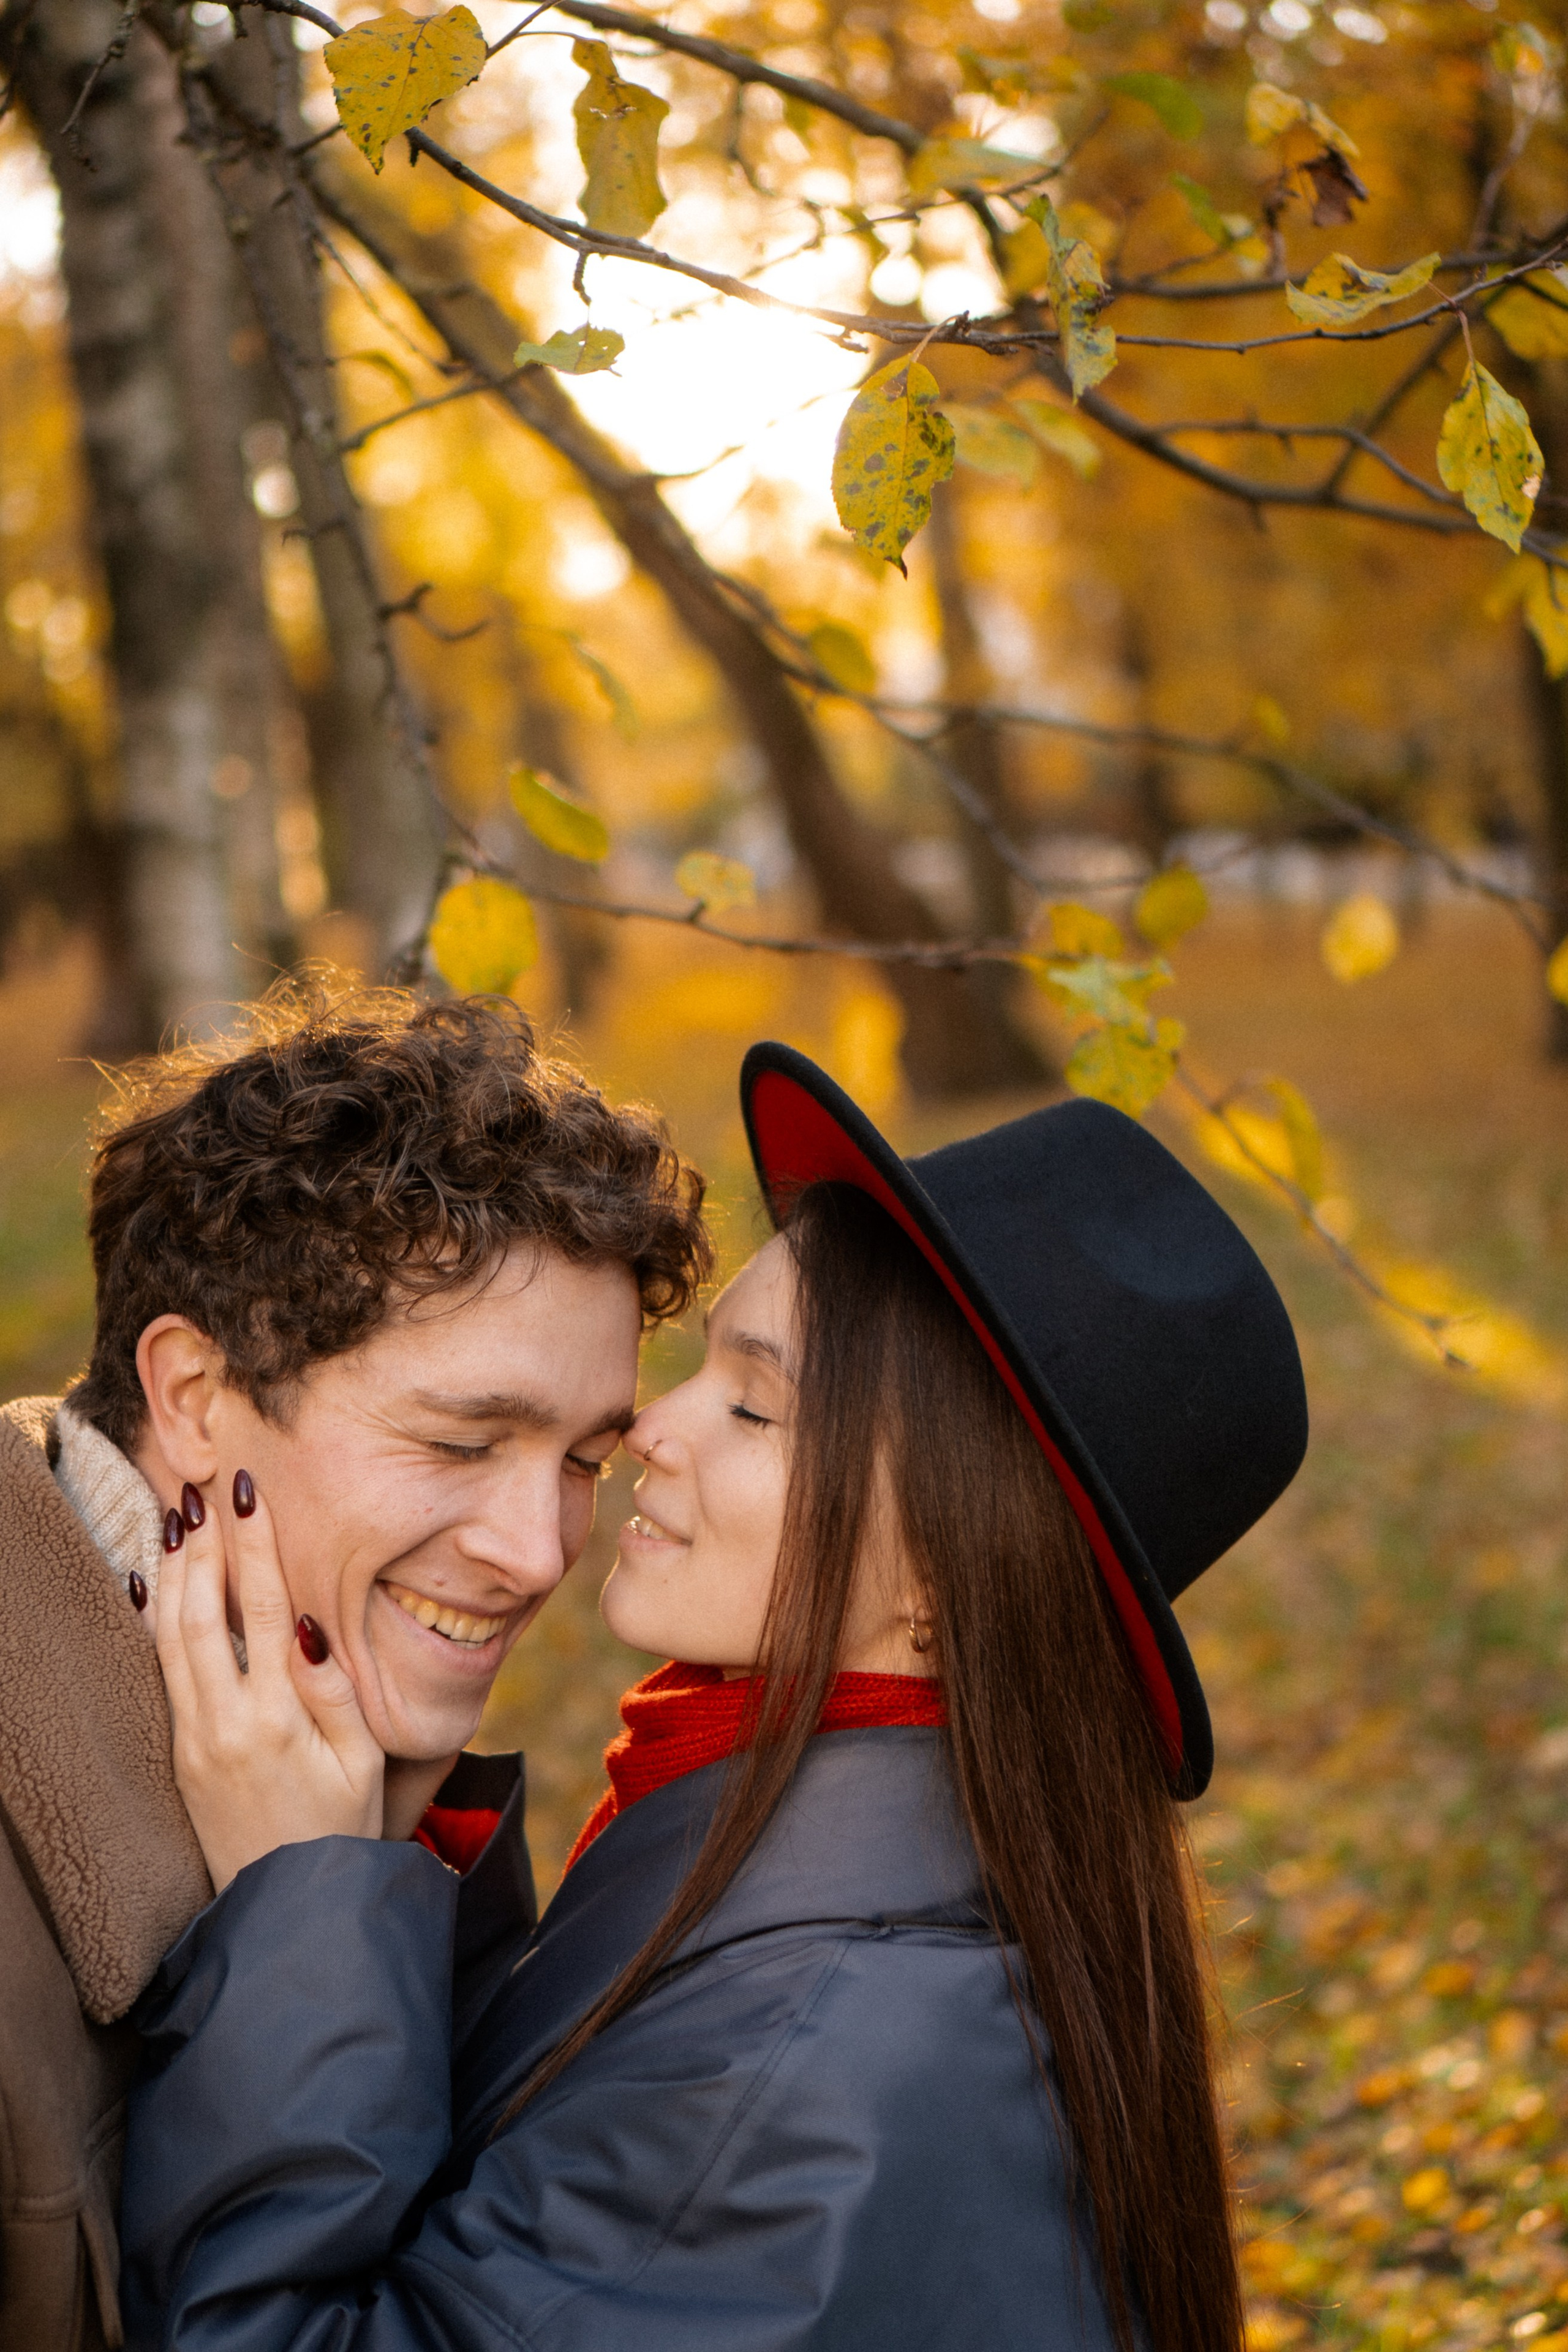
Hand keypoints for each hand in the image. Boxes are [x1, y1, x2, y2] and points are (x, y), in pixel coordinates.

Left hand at [156, 1473, 385, 1891]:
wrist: (291, 1907)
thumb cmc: (342, 1829)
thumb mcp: (362, 1762)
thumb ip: (334, 1693)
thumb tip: (305, 1627)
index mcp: (278, 1719)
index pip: (264, 1610)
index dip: (256, 1549)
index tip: (250, 1497)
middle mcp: (225, 1724)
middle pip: (204, 1615)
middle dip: (204, 1548)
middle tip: (205, 1493)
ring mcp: (194, 1740)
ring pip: (171, 1639)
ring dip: (173, 1575)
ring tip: (178, 1523)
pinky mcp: (179, 1755)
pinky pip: (159, 1674)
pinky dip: (152, 1623)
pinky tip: (150, 1589)